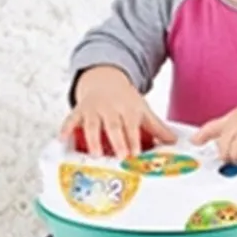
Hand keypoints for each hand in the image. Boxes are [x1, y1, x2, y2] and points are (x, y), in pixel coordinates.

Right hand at [61, 65, 175, 158]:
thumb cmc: (125, 100)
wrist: (105, 79)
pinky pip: (71, 119)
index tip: (136, 154)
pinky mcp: (79, 111)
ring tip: (96, 155)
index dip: (134, 140)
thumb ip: (157, 128)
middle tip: (121, 157)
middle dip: (117, 141)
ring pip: (92, 125)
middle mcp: (111, 109)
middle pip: (114, 126)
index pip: (132, 126)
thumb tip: (175, 142)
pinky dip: (66, 128)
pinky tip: (62, 138)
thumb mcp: (142, 110)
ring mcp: (94, 110)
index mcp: (128, 110)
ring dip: (93, 140)